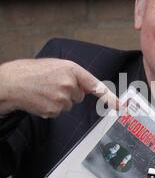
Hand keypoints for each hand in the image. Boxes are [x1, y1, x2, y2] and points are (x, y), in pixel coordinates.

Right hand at [0, 58, 118, 117]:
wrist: (11, 83)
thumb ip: (74, 75)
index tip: (119, 106)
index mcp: (71, 69)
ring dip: (60, 101)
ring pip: (69, 105)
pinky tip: (41, 100)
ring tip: (45, 92)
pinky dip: (51, 108)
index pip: (95, 85)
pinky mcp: (54, 111)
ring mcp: (62, 99)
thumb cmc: (32, 72)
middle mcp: (69, 84)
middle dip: (70, 93)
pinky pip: (59, 112)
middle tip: (53, 86)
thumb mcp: (55, 65)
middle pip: (80, 96)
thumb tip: (87, 87)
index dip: (109, 96)